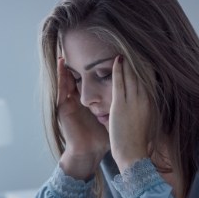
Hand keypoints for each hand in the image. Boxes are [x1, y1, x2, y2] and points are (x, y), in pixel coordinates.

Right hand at [56, 57, 109, 179]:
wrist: (89, 152)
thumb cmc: (101, 139)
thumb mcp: (112, 118)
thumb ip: (121, 109)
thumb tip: (138, 103)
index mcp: (88, 103)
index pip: (89, 81)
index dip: (92, 68)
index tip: (98, 54)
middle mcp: (78, 101)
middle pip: (77, 78)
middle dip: (78, 63)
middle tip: (77, 46)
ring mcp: (69, 103)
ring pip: (67, 80)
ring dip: (65, 66)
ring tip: (65, 49)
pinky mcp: (63, 107)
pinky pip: (61, 88)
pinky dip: (60, 75)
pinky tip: (61, 63)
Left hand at [109, 56, 150, 172]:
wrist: (134, 156)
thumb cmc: (139, 146)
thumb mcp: (147, 126)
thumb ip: (146, 115)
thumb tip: (147, 112)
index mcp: (151, 105)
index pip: (149, 81)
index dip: (146, 68)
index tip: (143, 57)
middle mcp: (145, 100)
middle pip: (142, 75)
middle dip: (138, 60)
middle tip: (133, 46)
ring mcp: (133, 102)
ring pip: (131, 75)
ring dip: (128, 61)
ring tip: (124, 48)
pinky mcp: (121, 105)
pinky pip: (119, 82)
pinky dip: (118, 70)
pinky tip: (117, 59)